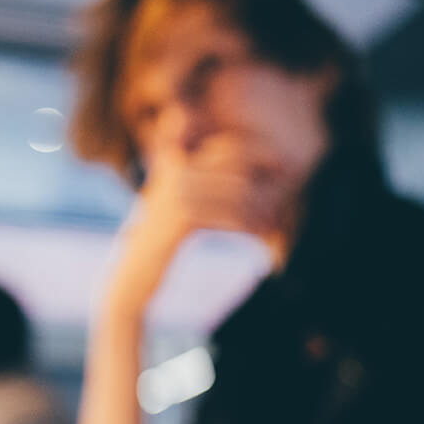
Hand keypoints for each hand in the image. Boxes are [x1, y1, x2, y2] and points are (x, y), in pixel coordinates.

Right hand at [107, 135, 286, 315]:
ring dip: (261, 203)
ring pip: (236, 189)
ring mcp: (178, 193)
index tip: (280, 163)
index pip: (225, 147)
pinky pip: (230, 215)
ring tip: (276, 218)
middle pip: (234, 160)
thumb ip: (195, 185)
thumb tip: (235, 179)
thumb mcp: (173, 207)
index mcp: (176, 165)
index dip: (256, 151)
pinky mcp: (183, 218)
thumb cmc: (158, 245)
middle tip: (290, 179)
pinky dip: (250, 225)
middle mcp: (176, 173)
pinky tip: (263, 235)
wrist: (133, 275)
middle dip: (265, 167)